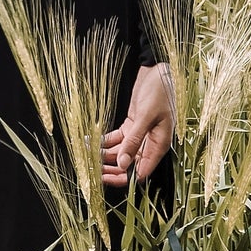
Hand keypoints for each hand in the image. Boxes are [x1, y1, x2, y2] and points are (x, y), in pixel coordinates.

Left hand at [101, 63, 174, 187]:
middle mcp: (149, 143)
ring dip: (105, 156)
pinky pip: (116, 139)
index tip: (106, 178)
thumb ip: (134, 140)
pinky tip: (92, 142)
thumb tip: (123, 163)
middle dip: (111, 169)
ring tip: (89, 155)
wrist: (159, 71)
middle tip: (94, 170)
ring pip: (121, 152)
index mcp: (158, 145)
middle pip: (129, 164)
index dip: (124, 178)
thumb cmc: (161, 91)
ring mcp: (140, 135)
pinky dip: (105, 142)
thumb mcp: (146, 116)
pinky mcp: (131, 126)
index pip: (141, 171)